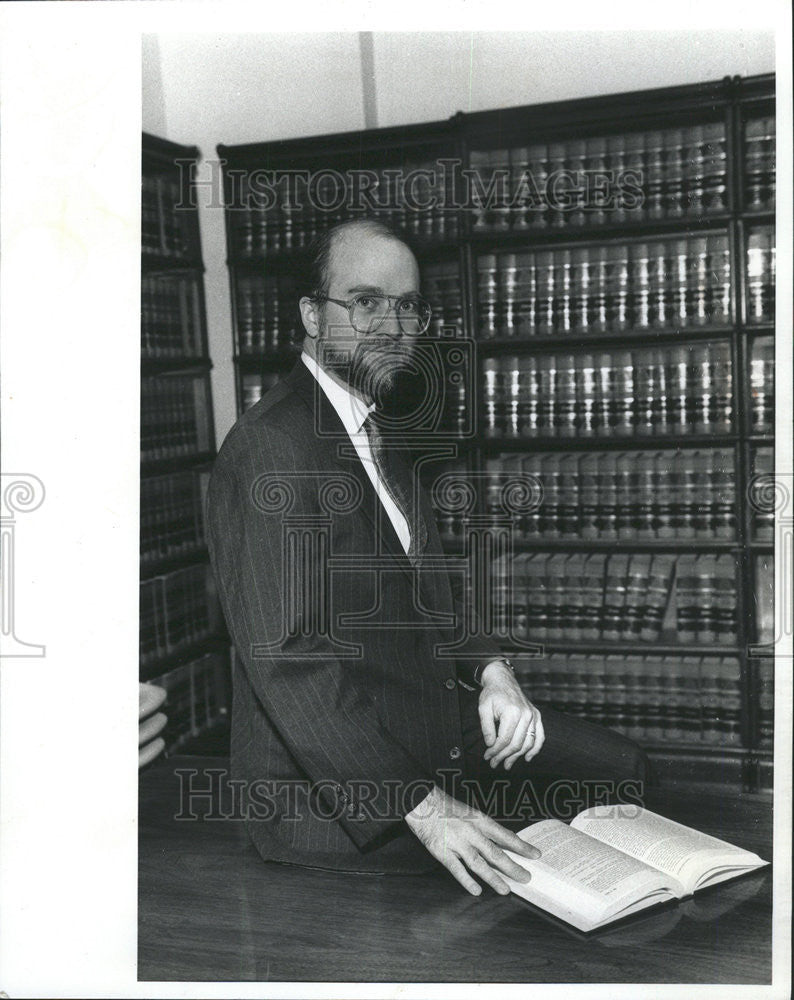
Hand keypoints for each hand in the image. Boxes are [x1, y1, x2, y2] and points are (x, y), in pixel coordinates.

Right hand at [405, 785, 540, 895]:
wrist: (422, 801)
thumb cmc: (445, 806)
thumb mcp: (469, 812)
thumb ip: (483, 828)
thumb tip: (501, 842)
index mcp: (479, 819)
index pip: (505, 835)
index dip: (521, 846)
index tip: (535, 854)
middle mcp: (470, 831)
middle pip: (495, 853)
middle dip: (512, 867)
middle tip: (526, 878)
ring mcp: (456, 842)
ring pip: (479, 864)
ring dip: (494, 878)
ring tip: (505, 890)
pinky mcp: (442, 851)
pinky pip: (457, 869)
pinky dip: (467, 881)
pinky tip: (477, 890)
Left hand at [479, 661, 544, 770]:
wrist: (503, 680)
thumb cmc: (492, 693)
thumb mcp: (483, 708)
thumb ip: (486, 727)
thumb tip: (490, 744)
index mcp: (512, 712)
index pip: (504, 739)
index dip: (495, 751)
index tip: (487, 756)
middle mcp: (526, 715)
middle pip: (516, 744)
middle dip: (504, 756)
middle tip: (494, 763)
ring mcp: (533, 716)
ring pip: (528, 743)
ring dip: (517, 756)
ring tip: (507, 764)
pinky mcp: (537, 716)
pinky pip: (540, 736)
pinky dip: (535, 749)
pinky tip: (527, 758)